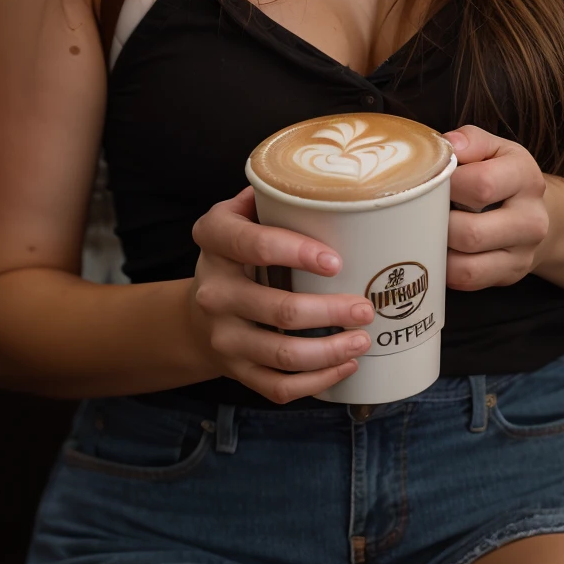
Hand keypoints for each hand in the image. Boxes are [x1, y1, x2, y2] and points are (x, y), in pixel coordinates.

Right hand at [188, 187, 375, 403]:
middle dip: (330, 310)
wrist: (196, 313)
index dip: (296, 252)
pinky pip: (278, 386)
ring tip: (363, 339)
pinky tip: (345, 366)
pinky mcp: (235, 370)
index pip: (254, 244)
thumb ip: (272, 194)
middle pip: (278, 308)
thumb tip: (328, 177)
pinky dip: (317, 382)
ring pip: (282, 354)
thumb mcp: (239, 214)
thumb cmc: (237, 252)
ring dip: (330, 350)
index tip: (336, 261)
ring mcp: (223, 336)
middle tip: (367, 307)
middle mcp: (213, 291)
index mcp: (214, 240)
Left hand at [444, 125, 550, 290]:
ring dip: (439, 250)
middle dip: (438, 223)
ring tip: (429, 231)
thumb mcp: (493, 149)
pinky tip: (439, 250)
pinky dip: (445, 269)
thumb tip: (447, 146)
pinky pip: (467, 281)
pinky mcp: (510, 275)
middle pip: (471, 233)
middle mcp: (532, 220)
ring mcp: (523, 254)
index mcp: (526, 178)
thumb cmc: (503, 176)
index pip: (481, 184)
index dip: (446, 184)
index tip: (431, 180)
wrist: (533, 213)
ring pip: (467, 266)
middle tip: (422, 211)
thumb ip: (470, 140)